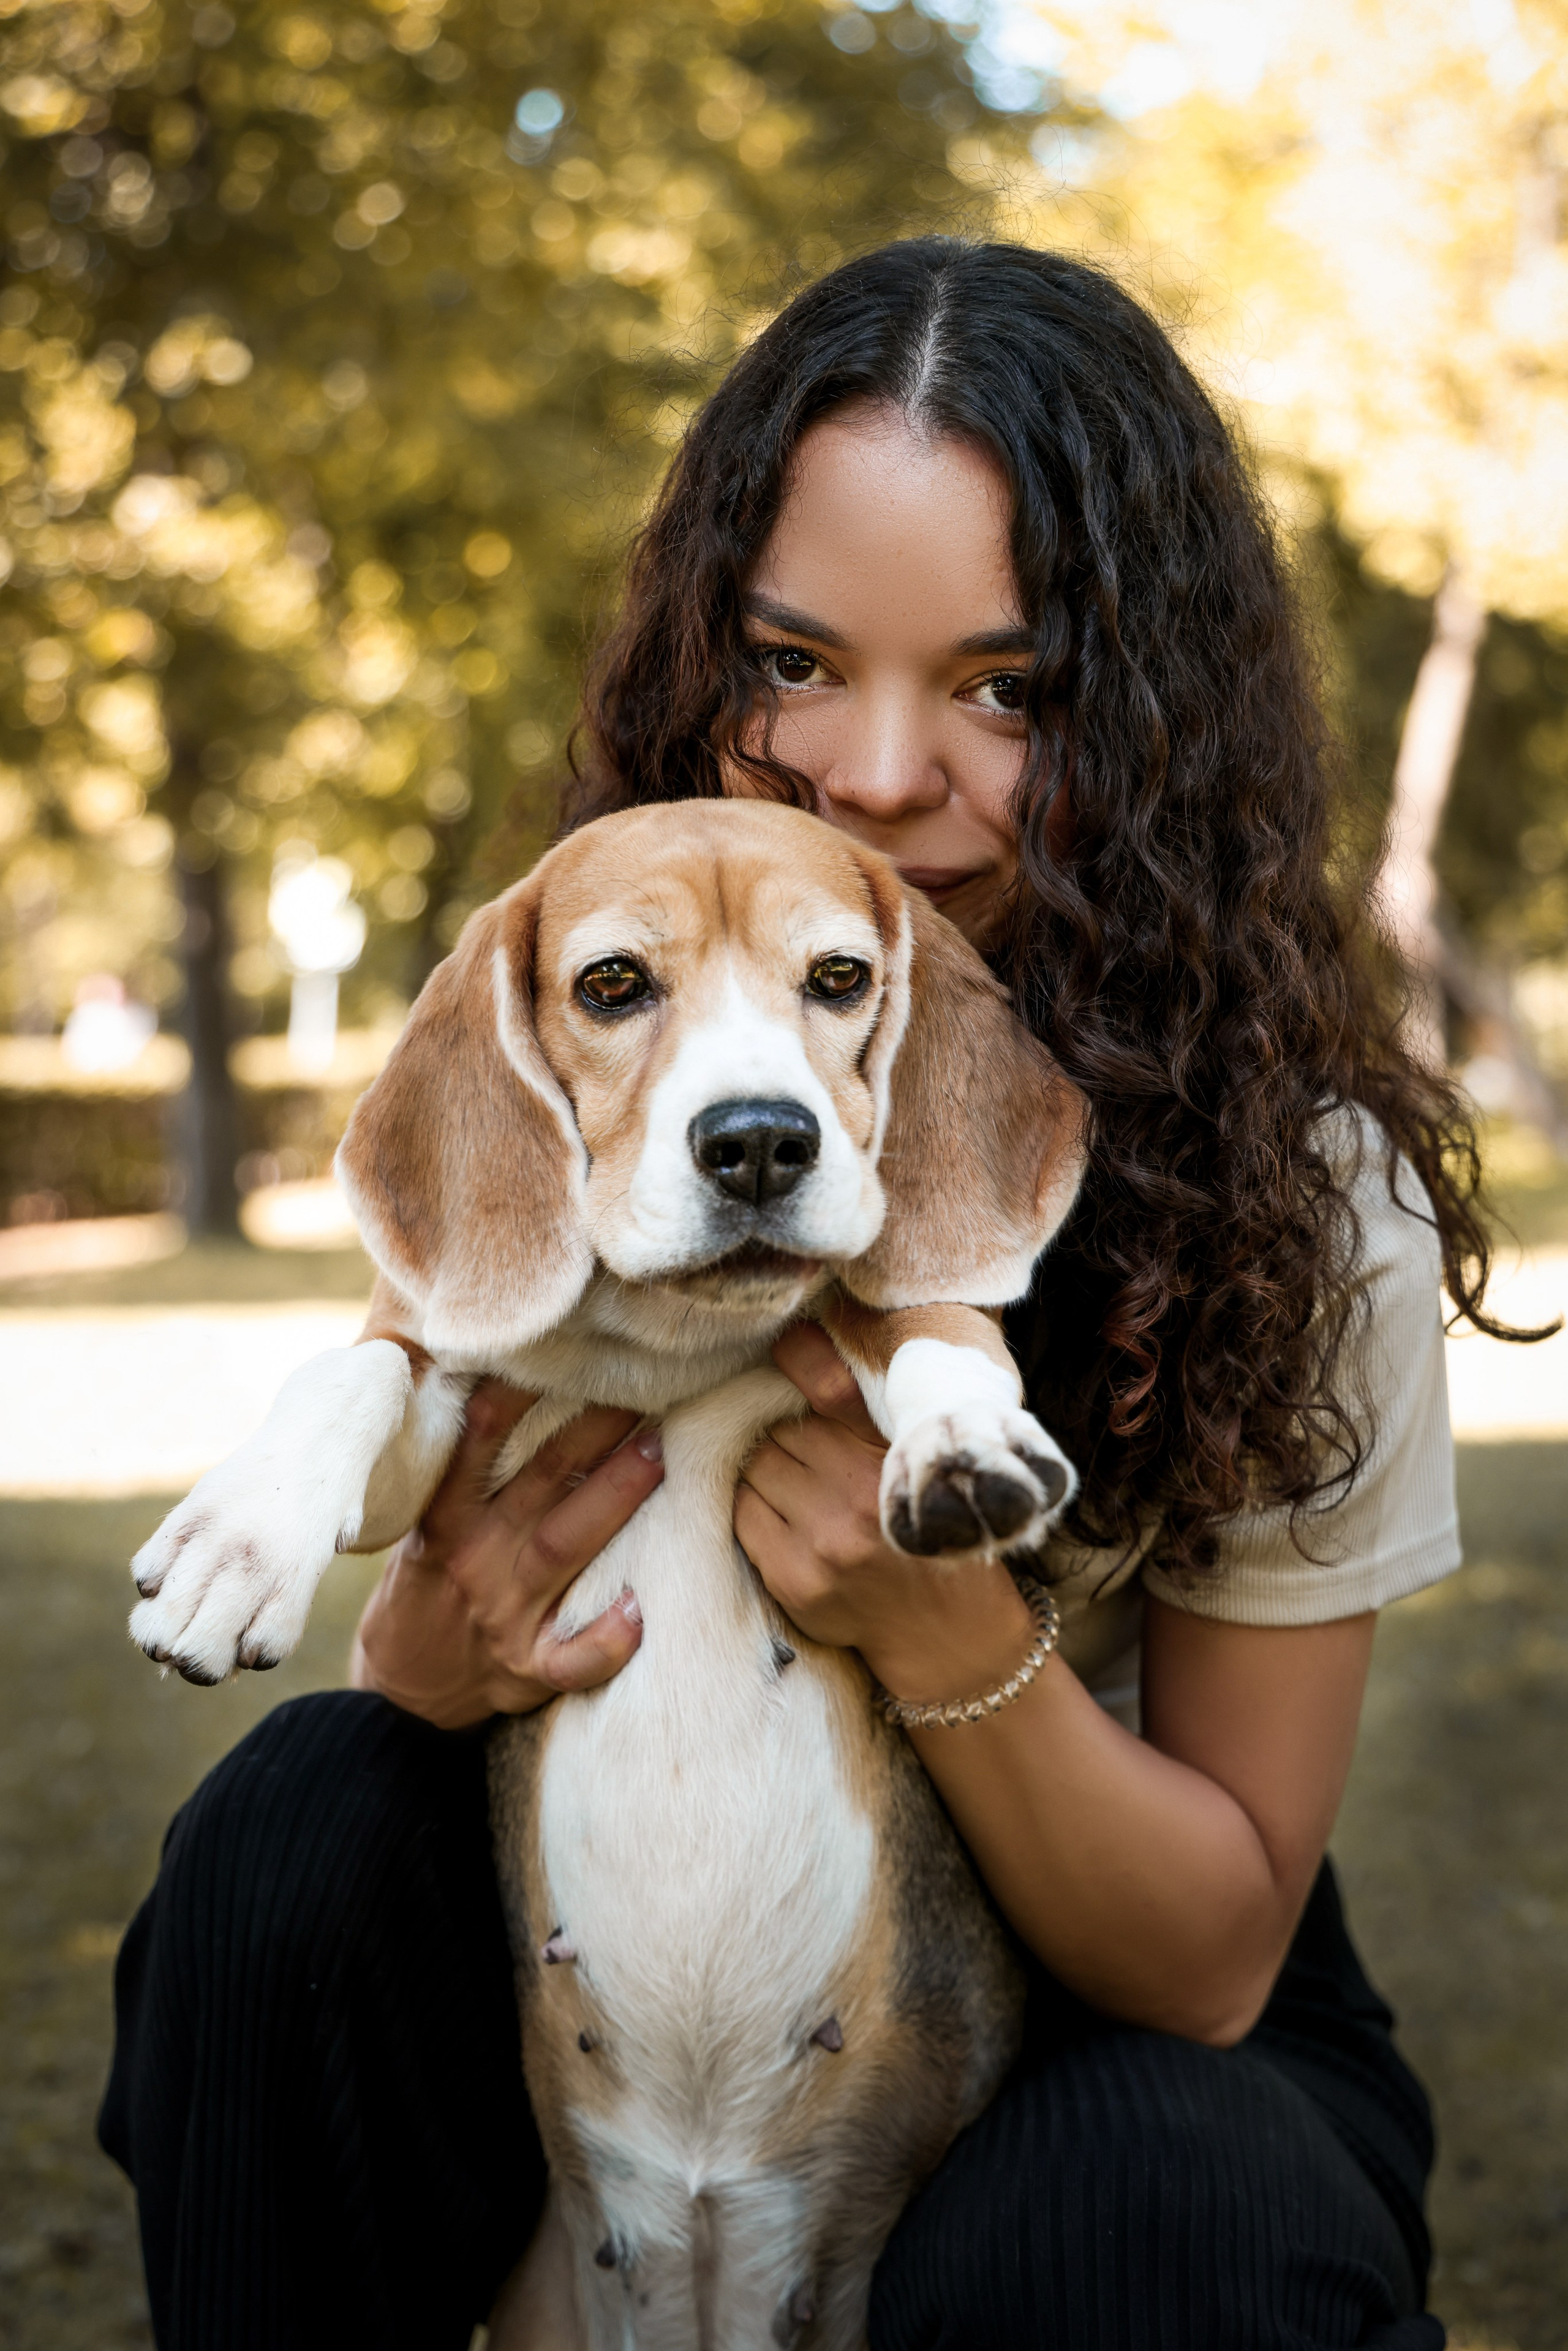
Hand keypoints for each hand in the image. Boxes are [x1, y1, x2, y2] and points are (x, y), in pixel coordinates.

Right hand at [351, 1380, 663, 1728]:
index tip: (552, 1352)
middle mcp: (476, 1559)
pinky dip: (605, 1640)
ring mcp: (504, 1614)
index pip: (476, 1442)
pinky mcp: (527, 1667)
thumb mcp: (428, 1521)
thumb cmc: (430, 1582)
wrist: (402, 1686)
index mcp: (446, 1518)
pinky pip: (571, 1658)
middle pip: (541, 1483)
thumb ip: (462, 1467)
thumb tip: (504, 1379)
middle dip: (592, 1432)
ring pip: (563, 1549)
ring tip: (658, 1453)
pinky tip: (640, 1611)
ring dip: (612, 1499)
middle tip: (641, 1389)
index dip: (513, 1395)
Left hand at [735, 1324, 1034, 1703]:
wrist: (948, 1633)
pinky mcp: (795, 1581)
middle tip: (798, 1444)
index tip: (784, 1348)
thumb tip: (802, 1344)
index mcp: (898, 1460)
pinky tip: (777, 1510)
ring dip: (763, 1468)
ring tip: (788, 1478)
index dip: (799, 1359)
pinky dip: (752, 1505)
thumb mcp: (921, 1464)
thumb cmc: (932, 1532)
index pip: (830, 1387)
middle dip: (782, 1432)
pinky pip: (743, 1517)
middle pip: (781, 1432)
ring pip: (756, 1470)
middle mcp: (860, 1499)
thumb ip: (870, 1412)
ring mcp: (823, 1544)